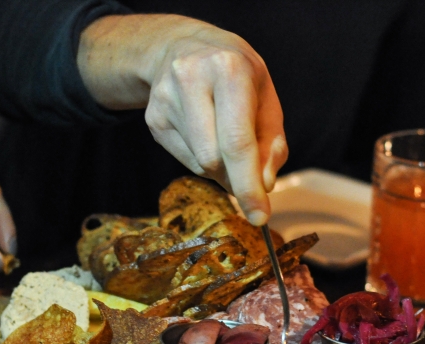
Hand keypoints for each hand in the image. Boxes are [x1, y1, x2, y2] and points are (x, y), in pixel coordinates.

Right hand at [77, 15, 287, 224]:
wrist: (184, 46)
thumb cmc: (236, 76)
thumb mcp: (266, 99)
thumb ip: (271, 144)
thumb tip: (263, 185)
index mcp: (228, 70)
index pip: (237, 141)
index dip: (248, 185)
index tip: (260, 215)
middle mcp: (190, 79)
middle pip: (213, 159)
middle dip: (236, 180)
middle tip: (251, 187)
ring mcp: (165, 99)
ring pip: (199, 163)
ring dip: (220, 166)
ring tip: (224, 138)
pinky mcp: (152, 118)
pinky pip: (185, 160)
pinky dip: (202, 158)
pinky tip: (205, 133)